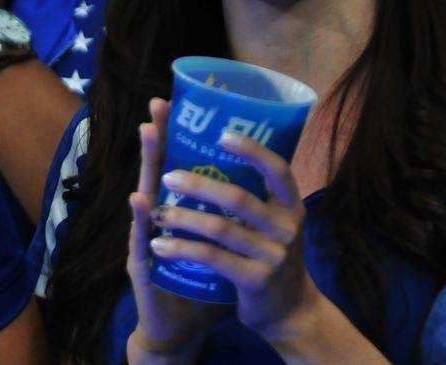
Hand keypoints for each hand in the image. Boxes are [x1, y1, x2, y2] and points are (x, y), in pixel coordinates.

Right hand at [127, 99, 214, 361]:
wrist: (179, 330)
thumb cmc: (201, 286)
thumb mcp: (219, 246)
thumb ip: (229, 220)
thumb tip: (264, 186)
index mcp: (177, 214)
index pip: (175, 169)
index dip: (175, 138)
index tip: (175, 104)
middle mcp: (157, 220)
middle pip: (156, 172)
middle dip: (159, 139)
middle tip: (157, 107)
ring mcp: (145, 240)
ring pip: (146, 195)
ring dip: (147, 164)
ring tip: (148, 133)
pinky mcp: (142, 266)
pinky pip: (142, 238)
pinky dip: (140, 218)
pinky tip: (139, 200)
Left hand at [148, 128, 320, 342]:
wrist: (289, 312)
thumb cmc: (268, 255)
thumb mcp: (270, 223)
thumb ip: (251, 196)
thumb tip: (210, 152)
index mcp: (290, 206)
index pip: (277, 169)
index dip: (252, 150)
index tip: (221, 133)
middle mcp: (286, 227)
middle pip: (238, 197)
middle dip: (198, 185)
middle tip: (167, 176)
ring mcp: (273, 255)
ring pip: (219, 228)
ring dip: (182, 218)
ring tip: (155, 213)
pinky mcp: (255, 280)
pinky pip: (212, 258)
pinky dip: (182, 249)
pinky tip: (158, 246)